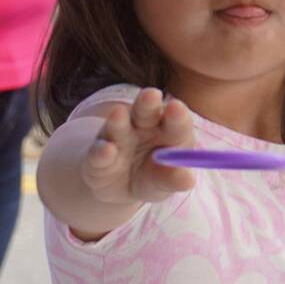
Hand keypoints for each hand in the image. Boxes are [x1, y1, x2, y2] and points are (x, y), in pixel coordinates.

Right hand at [81, 88, 197, 207]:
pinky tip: (106, 150)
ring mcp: (116, 138)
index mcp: (168, 129)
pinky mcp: (96, 156)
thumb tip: (188, 180)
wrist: (120, 188)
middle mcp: (141, 126)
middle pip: (146, 110)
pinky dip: (102, 151)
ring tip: (118, 113)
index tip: (176, 108)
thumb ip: (174, 178)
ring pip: (118, 125)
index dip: (177, 114)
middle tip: (151, 95)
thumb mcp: (165, 181)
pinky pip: (99, 151)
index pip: (176, 118)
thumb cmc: (153, 177)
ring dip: (118, 120)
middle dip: (147, 103)